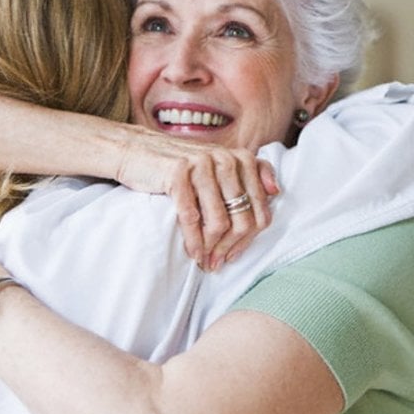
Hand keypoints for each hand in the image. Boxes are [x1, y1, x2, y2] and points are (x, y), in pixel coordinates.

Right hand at [114, 126, 278, 269]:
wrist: (137, 150)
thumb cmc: (180, 165)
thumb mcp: (218, 164)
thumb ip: (249, 173)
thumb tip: (276, 192)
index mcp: (242, 159)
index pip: (260, 210)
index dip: (249, 239)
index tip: (233, 254)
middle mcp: (226, 159)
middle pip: (243, 219)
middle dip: (232, 247)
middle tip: (218, 263)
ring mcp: (202, 165)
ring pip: (220, 222)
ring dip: (213, 248)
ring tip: (206, 261)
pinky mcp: (178, 173)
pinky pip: (192, 218)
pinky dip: (193, 240)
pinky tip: (192, 253)